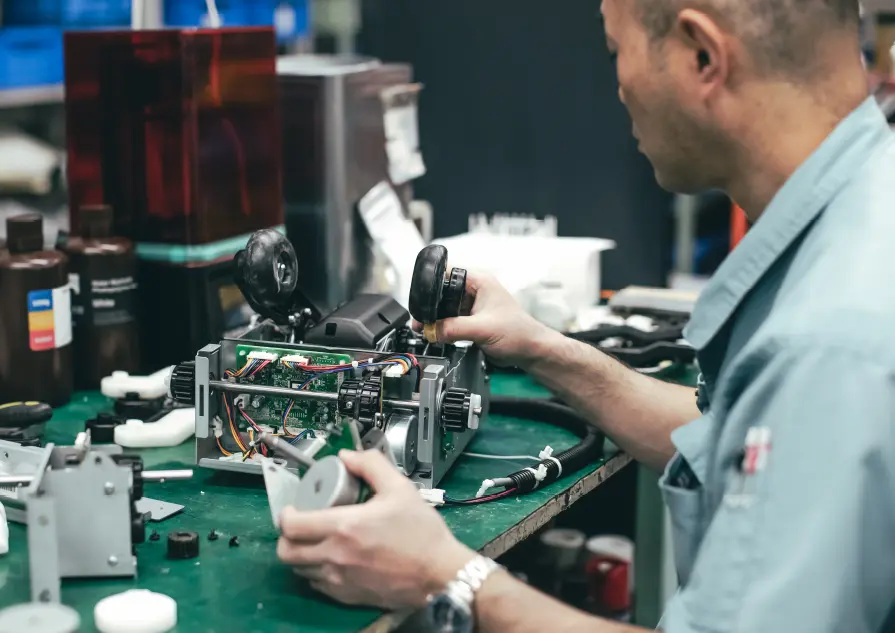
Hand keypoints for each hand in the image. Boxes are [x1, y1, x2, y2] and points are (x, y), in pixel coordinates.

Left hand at [277, 449, 475, 609]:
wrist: (439, 573)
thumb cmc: (421, 532)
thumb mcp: (400, 488)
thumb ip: (371, 465)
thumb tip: (347, 456)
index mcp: (345, 527)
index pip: (292, 526)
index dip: (285, 515)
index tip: (293, 508)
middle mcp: (336, 556)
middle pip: (286, 552)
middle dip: (286, 536)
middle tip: (299, 525)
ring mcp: (339, 580)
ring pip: (299, 570)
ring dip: (301, 554)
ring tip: (316, 540)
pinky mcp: (347, 596)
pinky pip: (317, 584)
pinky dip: (317, 571)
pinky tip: (332, 558)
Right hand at [419, 272, 557, 367]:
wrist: (529, 351)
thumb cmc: (519, 333)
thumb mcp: (482, 329)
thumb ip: (454, 328)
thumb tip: (431, 330)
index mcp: (480, 281)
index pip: (447, 274)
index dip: (432, 286)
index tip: (421, 301)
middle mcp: (474, 290)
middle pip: (442, 293)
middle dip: (431, 308)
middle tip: (421, 321)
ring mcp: (472, 306)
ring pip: (445, 309)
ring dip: (436, 320)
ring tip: (426, 329)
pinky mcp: (470, 321)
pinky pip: (450, 321)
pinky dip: (442, 328)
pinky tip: (436, 335)